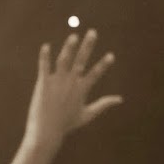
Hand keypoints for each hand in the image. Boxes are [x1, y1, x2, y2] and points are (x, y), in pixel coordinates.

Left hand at [24, 30, 121, 153]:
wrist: (46, 131)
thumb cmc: (66, 124)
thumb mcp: (87, 114)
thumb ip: (103, 104)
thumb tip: (120, 99)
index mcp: (82, 90)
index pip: (96, 73)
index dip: (104, 64)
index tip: (111, 55)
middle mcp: (71, 83)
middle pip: (81, 61)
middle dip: (88, 46)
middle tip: (93, 32)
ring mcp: (57, 83)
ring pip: (64, 60)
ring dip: (69, 47)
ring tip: (74, 36)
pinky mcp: (43, 84)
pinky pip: (44, 67)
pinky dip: (45, 56)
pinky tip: (46, 46)